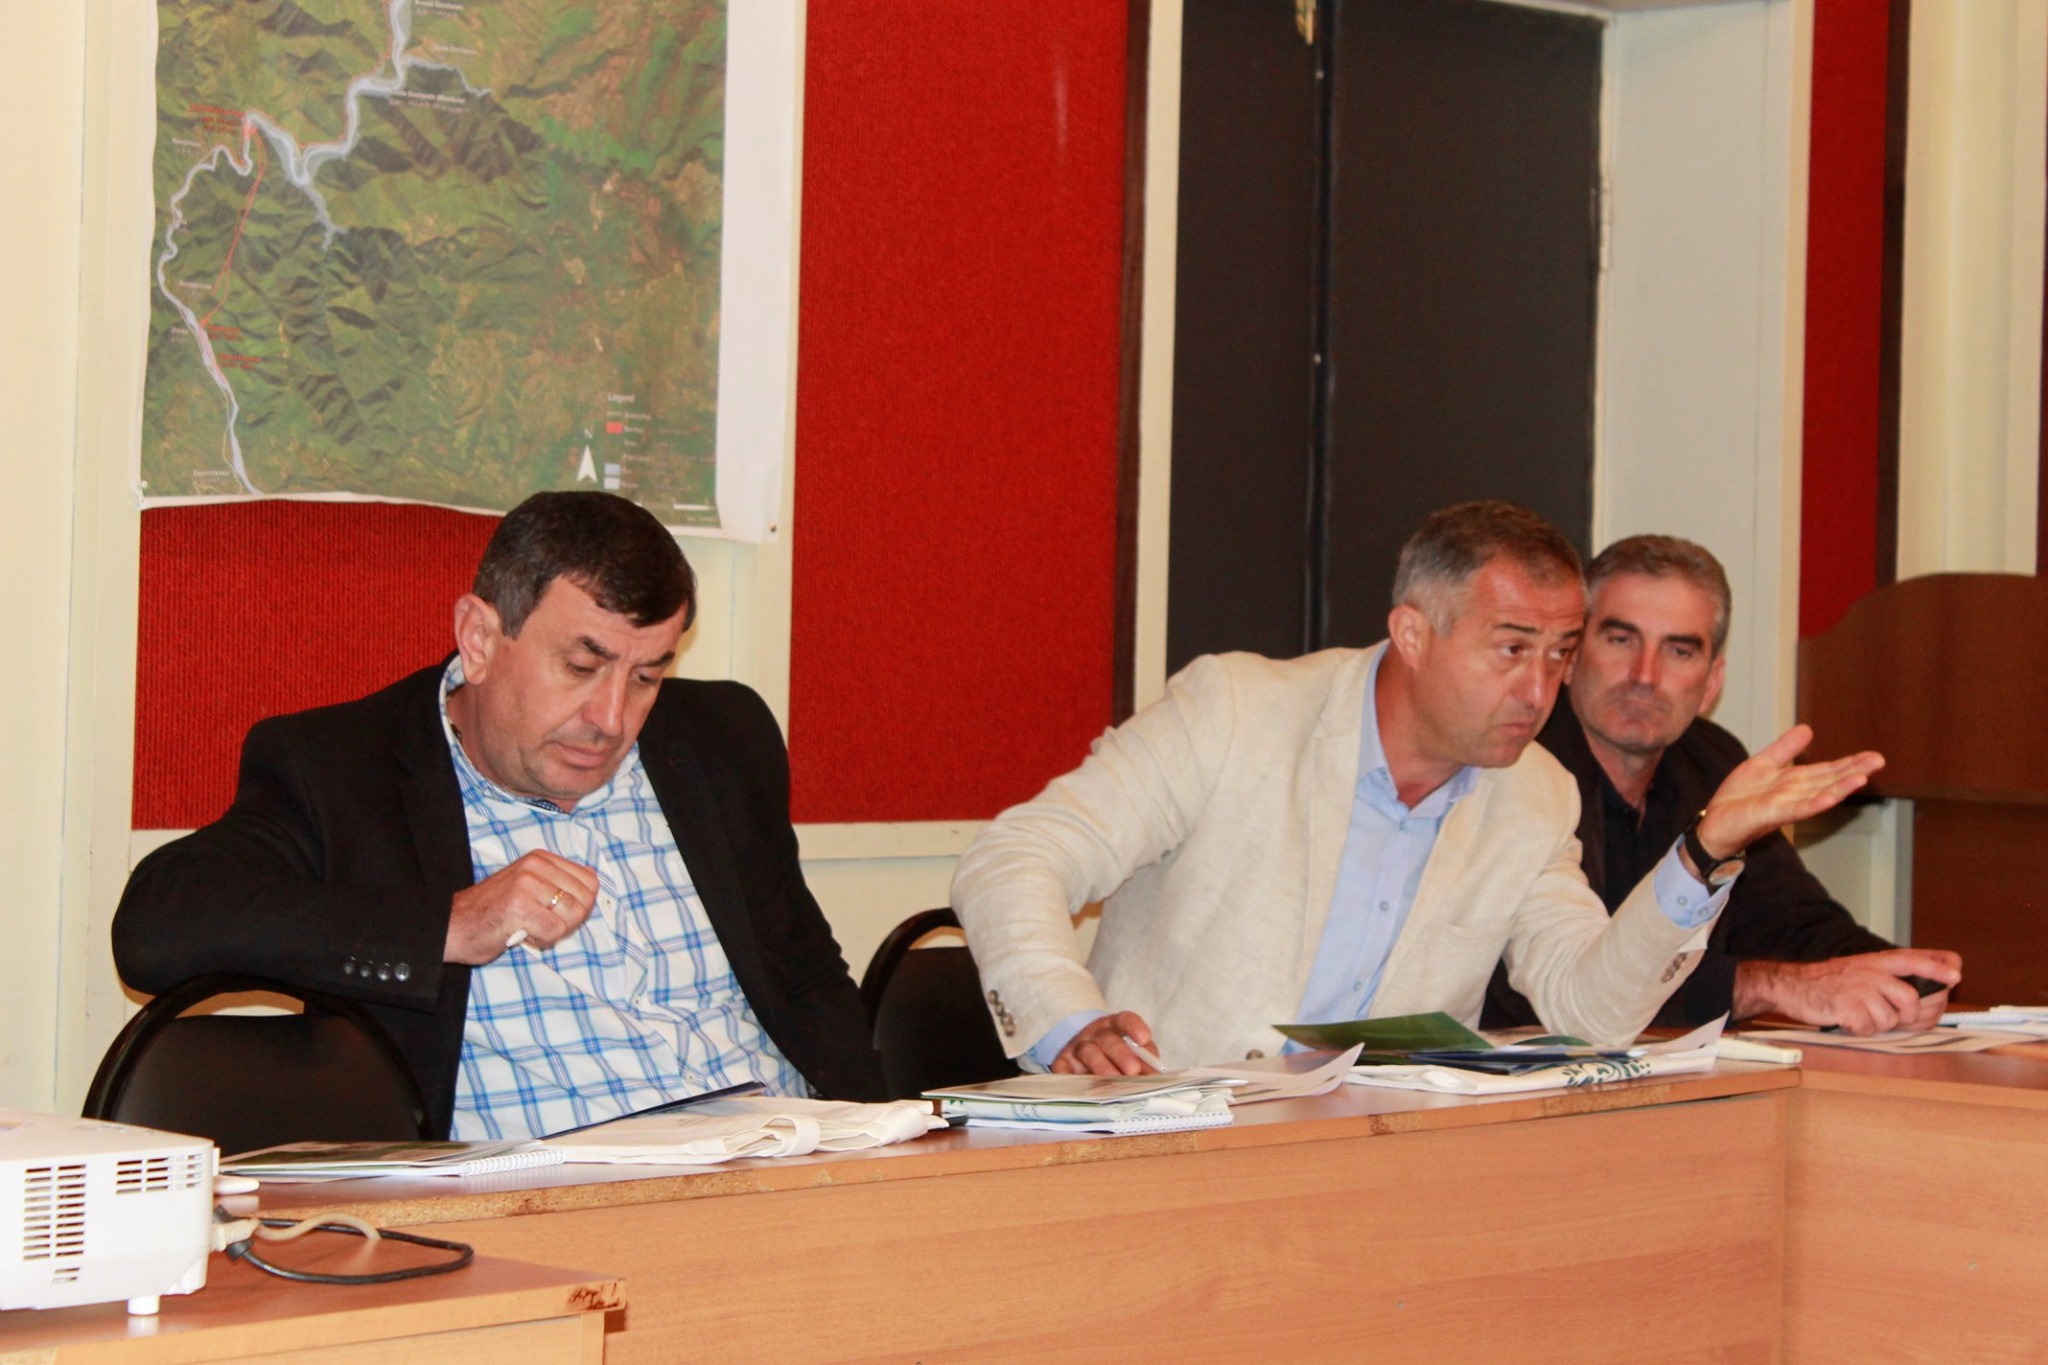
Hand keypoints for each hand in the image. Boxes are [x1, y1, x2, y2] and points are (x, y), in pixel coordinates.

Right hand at [445, 850, 599, 963]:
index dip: (580, 906)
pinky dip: (541, 940)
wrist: (452, 926)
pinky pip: (554, 931)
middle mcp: (536, 866)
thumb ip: (558, 881)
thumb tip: (594, 878)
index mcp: (541, 858)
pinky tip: (520, 933)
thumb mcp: (528, 885)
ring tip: (527, 926)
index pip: (590, 882)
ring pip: (572, 916)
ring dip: (553, 931)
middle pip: (584, 901)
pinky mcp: (520, 906)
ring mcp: (527, 885)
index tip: (554, 913)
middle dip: (568, 921)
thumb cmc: (492, 912)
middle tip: (539, 923)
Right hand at [1051, 1010, 1158, 1075]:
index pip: (1124, 1020)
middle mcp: (1095, 1034)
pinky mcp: (1063, 1062)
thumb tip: (1157, 1078)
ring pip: (1088, 1051)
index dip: (1134, 1027)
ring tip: (1113, 1081)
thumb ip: (1145, 1062)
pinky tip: (1080, 1087)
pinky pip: (1063, 1068)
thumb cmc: (1116, 1056)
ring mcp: (1078, 1047)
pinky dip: (1069, 1077)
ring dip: (1101, 1066)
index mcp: (1115, 1026)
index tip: (1144, 1039)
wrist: (1083, 1055)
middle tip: (1133, 1070)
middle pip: (1107, 1038)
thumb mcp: (1133, 1053)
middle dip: (1121, 1054)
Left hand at [1694, 724, 1882, 862]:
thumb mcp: (1763, 764)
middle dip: (1854, 770)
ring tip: (1863, 778)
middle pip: (1829, 780)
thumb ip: (1785, 748)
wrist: (1715, 822)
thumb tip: (1808, 729)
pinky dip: (1814, 804)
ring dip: (1840, 787)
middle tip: (1879, 761)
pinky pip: (1797, 809)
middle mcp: (1796, 793)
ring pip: (1819, 794)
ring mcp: (1786, 805)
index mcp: (1795, 780)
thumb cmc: (1740, 798)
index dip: (1850, 762)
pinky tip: (1830, 799)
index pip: (1828, 770)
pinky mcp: (1772, 814)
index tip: (1873, 755)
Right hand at [1733, 948, 1961, 1033]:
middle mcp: (1872, 971)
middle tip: (1895, 1017)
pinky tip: (1847, 1018)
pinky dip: (1860, 1029)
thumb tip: (1925, 998)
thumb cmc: (1830, 982)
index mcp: (1877, 961)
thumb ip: (1891, 978)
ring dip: (1877, 1024)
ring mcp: (1860, 988)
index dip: (1938, 968)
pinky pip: (1869, 1028)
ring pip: (1891, 1019)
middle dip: (1909, 1016)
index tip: (1955, 977)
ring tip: (1860, 1014)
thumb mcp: (1861, 969)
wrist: (1792, 985)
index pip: (1915, 960)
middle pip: (1911, 998)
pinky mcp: (1848, 1006)